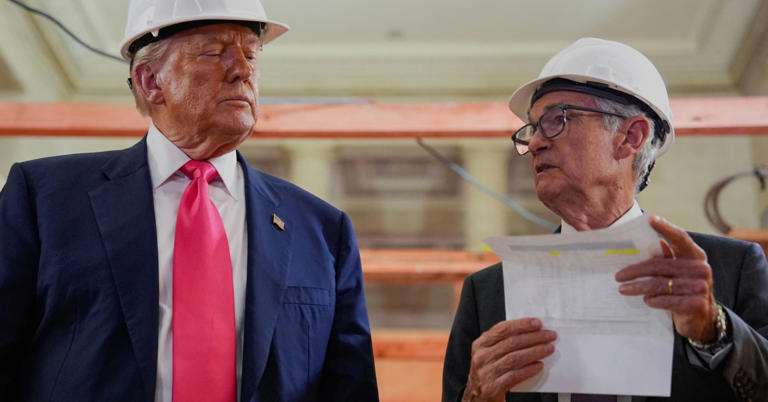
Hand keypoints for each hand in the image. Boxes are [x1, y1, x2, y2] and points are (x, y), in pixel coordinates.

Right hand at [461, 318, 556, 401]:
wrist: (477, 396)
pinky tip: (539, 366)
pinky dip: (529, 370)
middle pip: (511, 343)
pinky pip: (515, 376)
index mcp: (480, 344)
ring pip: (515, 358)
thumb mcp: (489, 353)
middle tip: (549, 335)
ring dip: (535, 352)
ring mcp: (486, 372)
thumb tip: (530, 331)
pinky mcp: (493, 387)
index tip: (538, 323)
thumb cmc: (488, 371)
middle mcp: (481, 357)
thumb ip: (503, 342)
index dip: (521, 325)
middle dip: (534, 337)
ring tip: (549, 349)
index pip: (502, 329)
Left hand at [615, 216, 717, 342]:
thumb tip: (651, 241)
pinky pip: (667, 300)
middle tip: (618, 276)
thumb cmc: (684, 289)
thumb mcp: (678, 272)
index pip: (680, 238)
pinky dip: (653, 300)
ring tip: (623, 289)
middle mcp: (700, 268)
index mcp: (695, 256)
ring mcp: (700, 287)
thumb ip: (667, 257)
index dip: (666, 228)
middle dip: (635, 270)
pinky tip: (645, 300)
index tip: (650, 219)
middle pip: (659, 265)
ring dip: (637, 287)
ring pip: (659, 284)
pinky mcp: (697, 304)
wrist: (703, 318)